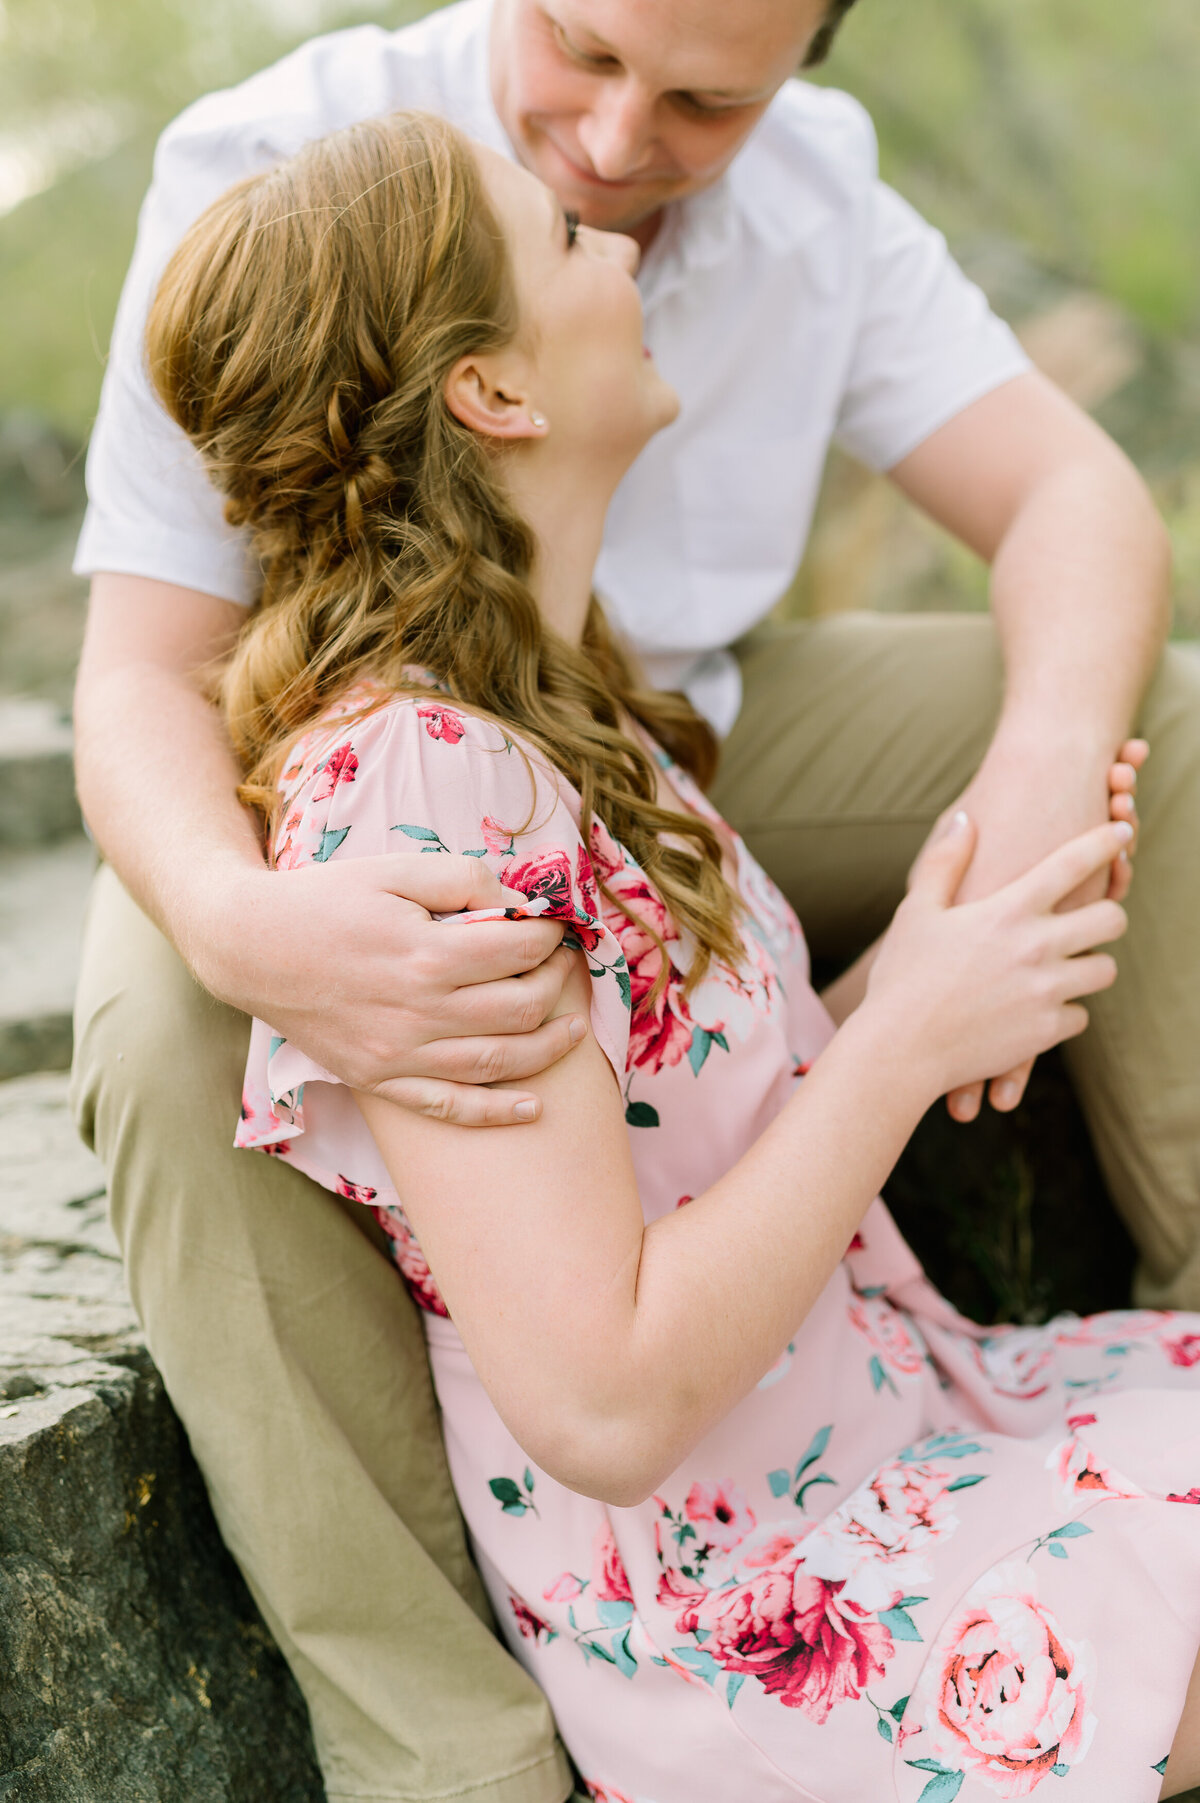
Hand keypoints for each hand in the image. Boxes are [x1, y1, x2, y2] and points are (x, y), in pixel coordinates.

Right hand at [196, 854, 582, 1124]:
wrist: (250, 946)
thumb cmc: (325, 900)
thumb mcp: (394, 869)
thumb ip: (462, 879)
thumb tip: (518, 904)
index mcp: (427, 954)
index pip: (520, 951)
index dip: (551, 937)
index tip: (558, 927)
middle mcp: (419, 1012)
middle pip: (520, 1009)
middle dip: (556, 985)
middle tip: (565, 967)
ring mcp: (399, 1054)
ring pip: (497, 1063)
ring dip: (547, 1048)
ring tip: (573, 1029)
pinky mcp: (379, 1080)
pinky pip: (448, 1107)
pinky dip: (496, 1112)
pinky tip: (533, 1107)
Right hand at [867, 811, 1131, 1105]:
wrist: (899, 1049)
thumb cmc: (901, 976)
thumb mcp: (916, 911)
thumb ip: (944, 861)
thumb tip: (966, 818)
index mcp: (1008, 910)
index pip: (1073, 864)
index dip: (1104, 842)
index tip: (1121, 833)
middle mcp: (1036, 947)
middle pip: (1112, 919)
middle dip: (1107, 915)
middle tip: (1092, 919)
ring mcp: (1046, 991)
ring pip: (1104, 970)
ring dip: (1089, 966)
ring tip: (1065, 968)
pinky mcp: (1046, 1032)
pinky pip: (1079, 1017)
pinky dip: (1063, 1013)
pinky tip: (1036, 1010)